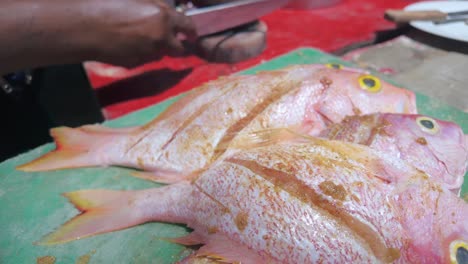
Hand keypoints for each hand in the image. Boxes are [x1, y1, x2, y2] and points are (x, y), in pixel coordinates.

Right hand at [77, 0, 195, 66]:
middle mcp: (160, 39)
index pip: (189, 27)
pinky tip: (127, 44)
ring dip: (157, 48)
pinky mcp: (135, 64)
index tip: (192, 34)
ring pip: (161, 54)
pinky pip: (145, 59)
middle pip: (179, 48)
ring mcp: (148, 54)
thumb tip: (169, 10)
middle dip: (176, 44)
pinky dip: (142, 53)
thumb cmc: (107, 3)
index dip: (192, 31)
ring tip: (140, 37)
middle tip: (169, 39)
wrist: (83, 26)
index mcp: (163, 18)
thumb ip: (157, 5)